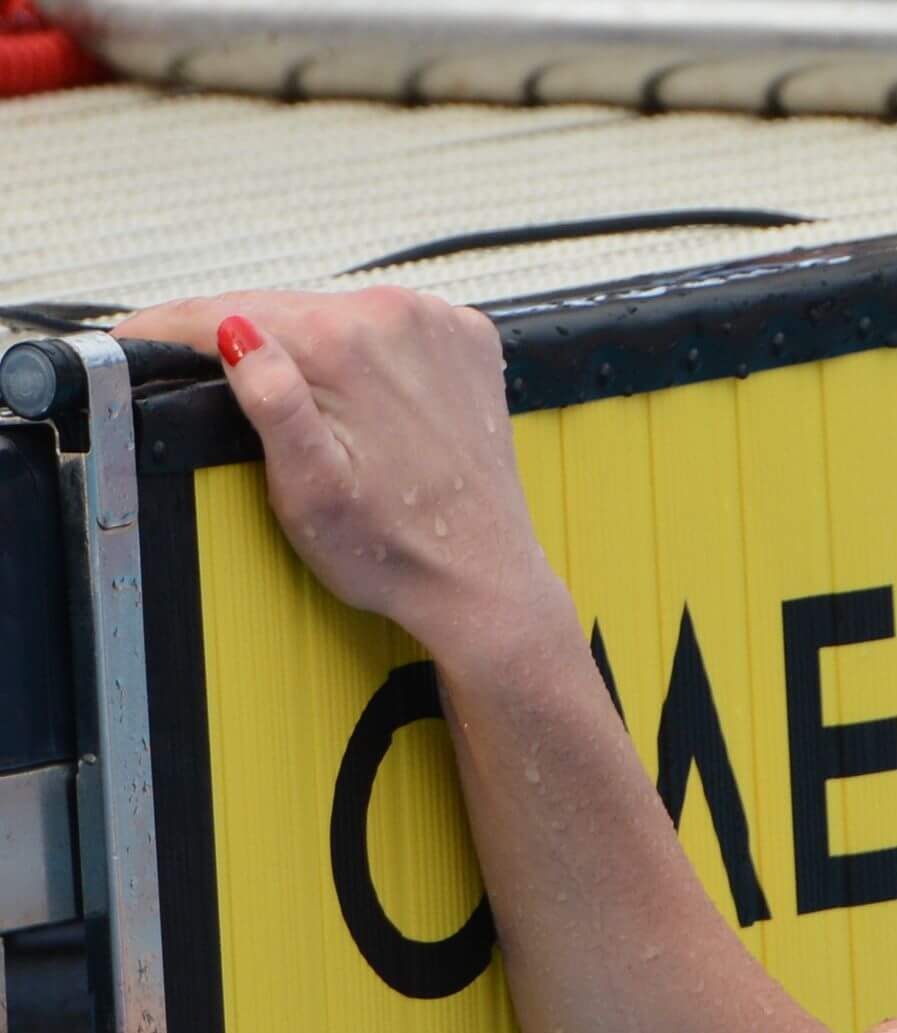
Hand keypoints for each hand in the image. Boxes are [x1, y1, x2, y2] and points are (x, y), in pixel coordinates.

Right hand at [111, 288, 571, 659]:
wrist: (482, 580)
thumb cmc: (395, 551)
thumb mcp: (307, 489)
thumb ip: (267, 402)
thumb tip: (231, 332)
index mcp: (348, 344)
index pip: (229, 312)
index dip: (169, 328)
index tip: (133, 340)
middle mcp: (399, 316)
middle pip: (283, 308)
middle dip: (235, 337)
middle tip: (187, 365)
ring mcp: (441, 324)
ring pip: (334, 313)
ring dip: (300, 342)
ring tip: (267, 382)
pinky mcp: (467, 342)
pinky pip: (389, 327)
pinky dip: (362, 349)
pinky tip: (350, 391)